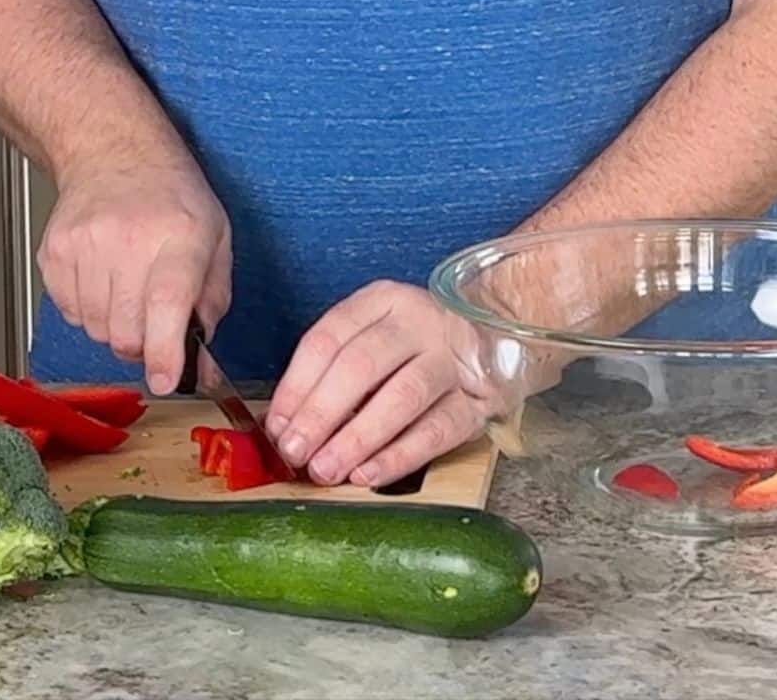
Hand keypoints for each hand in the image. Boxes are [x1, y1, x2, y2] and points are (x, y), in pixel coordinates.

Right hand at [36, 154, 231, 394]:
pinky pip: (71, 313)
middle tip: (155, 324)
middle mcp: (128, 239)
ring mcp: (85, 244)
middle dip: (143, 346)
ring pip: (97, 330)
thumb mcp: (216, 242)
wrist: (114, 153)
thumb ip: (212, 307)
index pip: (166, 305)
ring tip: (129, 290)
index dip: (165, 352)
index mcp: (180, 236)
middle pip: (127, 331)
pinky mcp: (54, 252)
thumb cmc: (171, 198)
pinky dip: (90, 311)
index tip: (166, 379)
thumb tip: (203, 366)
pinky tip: (105, 279)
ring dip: (116, 327)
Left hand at [264, 280, 487, 486]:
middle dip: (320, 414)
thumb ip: (331, 372)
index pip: (329, 339)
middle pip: (361, 366)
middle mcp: (420, 322)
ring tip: (326, 469)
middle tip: (295, 451)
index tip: (277, 426)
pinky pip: (436, 431)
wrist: (499, 336)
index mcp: (384, 300)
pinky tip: (368, 475)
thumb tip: (283, 425)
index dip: (296, 386)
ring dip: (357, 439)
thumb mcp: (375, 335)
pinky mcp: (479, 399)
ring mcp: (454, 359)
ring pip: (400, 397)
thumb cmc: (417, 345)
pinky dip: (398, 456)